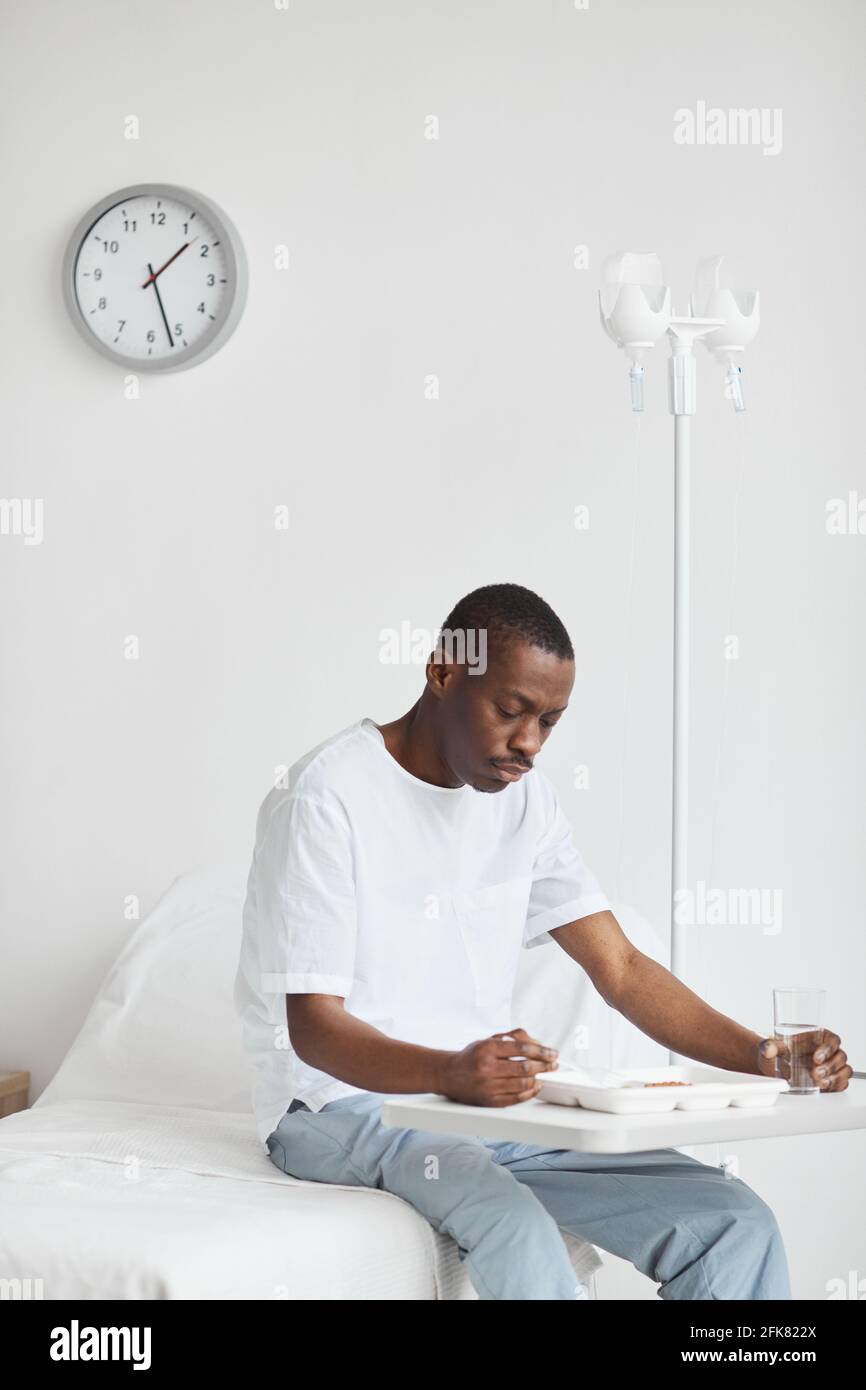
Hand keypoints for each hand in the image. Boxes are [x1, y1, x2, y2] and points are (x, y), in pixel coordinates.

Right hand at [439, 1027, 558, 1105]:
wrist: (448, 1074)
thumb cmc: (471, 1056)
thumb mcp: (487, 1040)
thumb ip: (511, 1039)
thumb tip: (537, 1044)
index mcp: (487, 1049)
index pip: (521, 1048)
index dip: (541, 1051)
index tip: (552, 1053)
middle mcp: (487, 1068)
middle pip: (524, 1067)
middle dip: (544, 1065)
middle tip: (553, 1064)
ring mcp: (488, 1086)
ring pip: (522, 1084)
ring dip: (538, 1079)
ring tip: (545, 1074)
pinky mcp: (489, 1101)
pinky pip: (515, 1099)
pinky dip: (529, 1093)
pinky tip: (535, 1087)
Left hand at [757, 1030, 851, 1090]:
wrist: (774, 1068)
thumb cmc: (777, 1054)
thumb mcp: (772, 1048)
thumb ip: (769, 1047)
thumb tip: (767, 1048)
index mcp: (818, 1038)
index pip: (832, 1040)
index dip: (828, 1048)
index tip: (816, 1058)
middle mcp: (828, 1052)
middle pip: (840, 1057)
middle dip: (830, 1066)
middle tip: (815, 1073)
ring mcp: (831, 1067)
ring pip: (844, 1070)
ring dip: (834, 1077)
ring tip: (819, 1082)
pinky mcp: (832, 1080)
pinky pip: (842, 1083)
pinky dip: (836, 1086)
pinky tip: (824, 1087)